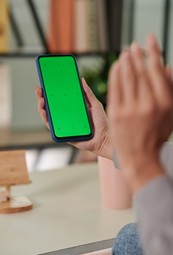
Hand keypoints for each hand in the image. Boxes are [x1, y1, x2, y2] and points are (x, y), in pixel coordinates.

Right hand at [35, 78, 111, 158]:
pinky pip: (52, 128)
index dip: (51, 93)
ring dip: (42, 108)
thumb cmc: (102, 123)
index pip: (59, 100)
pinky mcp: (63, 135)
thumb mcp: (95, 104)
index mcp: (74, 110)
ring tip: (41, 100)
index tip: (46, 84)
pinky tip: (44, 112)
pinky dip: (46, 120)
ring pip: (49, 117)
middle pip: (51, 108)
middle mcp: (67, 117)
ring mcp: (64, 126)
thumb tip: (81, 80)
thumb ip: (88, 93)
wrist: (105, 138)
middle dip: (43, 98)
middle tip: (39, 90)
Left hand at [107, 34, 172, 192]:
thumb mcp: (169, 114)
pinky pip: (115, 87)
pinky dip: (115, 73)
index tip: (150, 40)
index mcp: (165, 102)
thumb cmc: (156, 135)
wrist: (140, 156)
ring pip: (127, 77)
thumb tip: (168, 67)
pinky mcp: (116, 113)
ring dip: (125, 61)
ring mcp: (131, 109)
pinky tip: (116, 66)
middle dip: (137, 55)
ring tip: (125, 52)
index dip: (153, 52)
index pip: (157, 70)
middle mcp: (149, 104)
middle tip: (134, 45)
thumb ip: (170, 90)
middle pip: (141, 71)